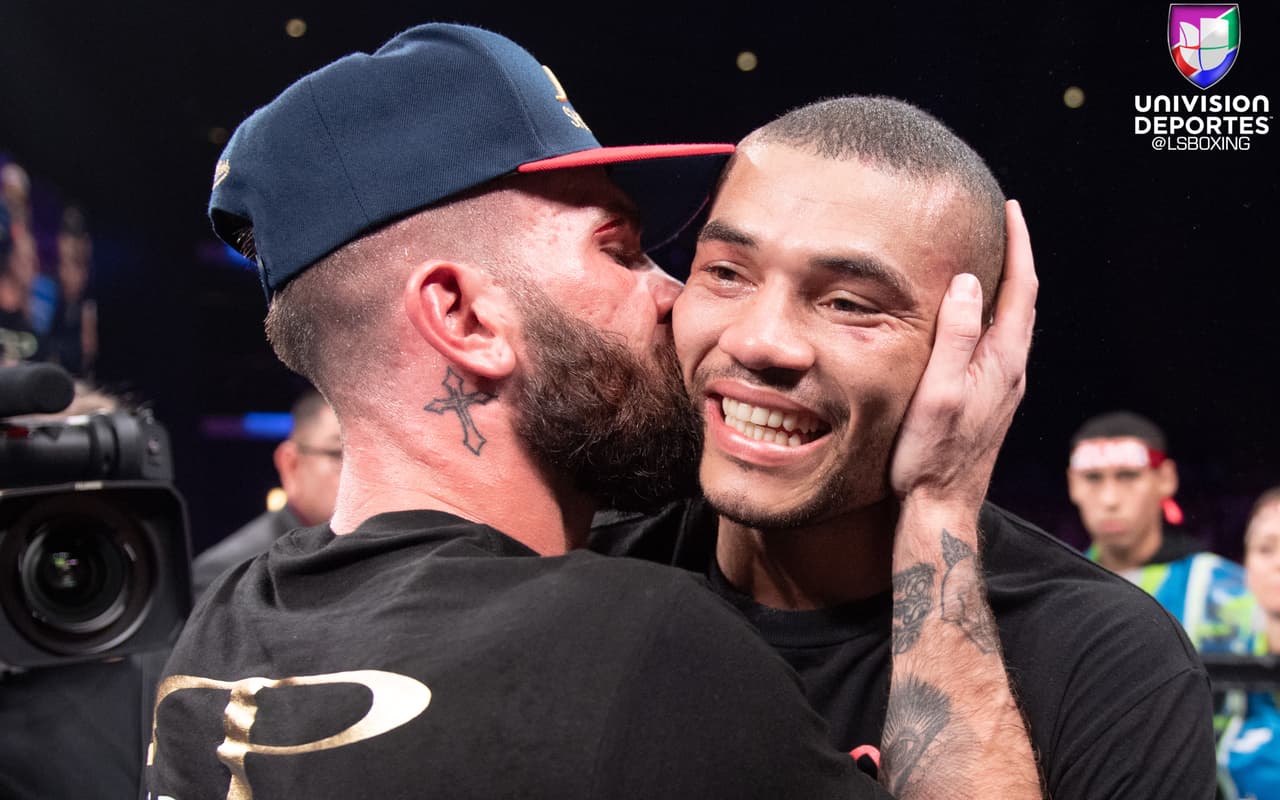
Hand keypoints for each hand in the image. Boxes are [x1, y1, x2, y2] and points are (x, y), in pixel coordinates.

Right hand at [889, 200, 1037, 506]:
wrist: (941, 506)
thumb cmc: (933, 454)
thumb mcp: (939, 390)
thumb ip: (956, 335)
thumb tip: (969, 282)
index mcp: (1004, 362)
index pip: (1021, 289)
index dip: (1018, 246)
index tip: (1011, 209)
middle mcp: (1010, 371)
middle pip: (1020, 301)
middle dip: (1012, 259)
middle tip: (996, 224)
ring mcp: (1001, 387)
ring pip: (1006, 323)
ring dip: (998, 287)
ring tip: (979, 259)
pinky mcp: (987, 400)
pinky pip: (992, 343)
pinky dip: (984, 315)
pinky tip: (963, 318)